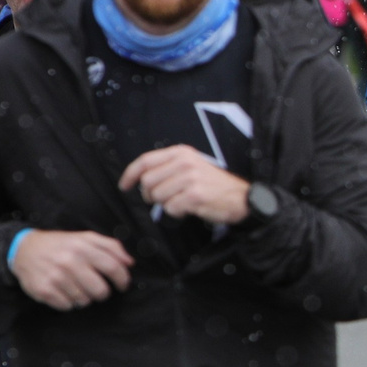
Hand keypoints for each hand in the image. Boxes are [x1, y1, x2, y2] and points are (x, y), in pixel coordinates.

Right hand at [13, 229, 134, 308]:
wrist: (24, 249)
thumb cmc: (61, 245)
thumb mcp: (86, 238)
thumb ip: (111, 246)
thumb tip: (130, 263)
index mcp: (83, 247)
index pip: (113, 268)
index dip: (123, 280)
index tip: (123, 285)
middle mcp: (69, 262)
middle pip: (101, 291)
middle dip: (102, 293)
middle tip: (97, 288)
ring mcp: (56, 277)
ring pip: (84, 301)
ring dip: (84, 297)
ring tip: (76, 287)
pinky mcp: (44, 290)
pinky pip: (67, 306)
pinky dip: (68, 302)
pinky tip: (63, 291)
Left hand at [117, 145, 251, 225]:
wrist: (241, 198)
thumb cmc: (213, 185)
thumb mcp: (192, 166)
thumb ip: (168, 167)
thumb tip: (140, 179)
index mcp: (181, 153)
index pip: (145, 161)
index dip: (130, 174)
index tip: (124, 186)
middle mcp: (185, 163)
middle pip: (147, 181)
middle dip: (151, 194)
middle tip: (164, 198)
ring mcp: (190, 179)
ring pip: (157, 196)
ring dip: (166, 204)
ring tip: (182, 201)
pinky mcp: (194, 195)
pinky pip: (170, 208)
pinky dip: (176, 212)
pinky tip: (189, 208)